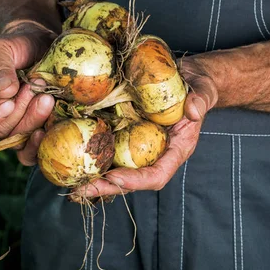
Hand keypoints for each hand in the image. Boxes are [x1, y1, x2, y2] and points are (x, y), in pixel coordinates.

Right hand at [0, 26, 55, 165]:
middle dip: (20, 111)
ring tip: (46, 98)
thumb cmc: (18, 46)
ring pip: (19, 140)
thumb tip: (3, 93)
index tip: (7, 102)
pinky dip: (38, 146)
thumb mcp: (3, 48)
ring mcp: (18, 127)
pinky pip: (33, 152)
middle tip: (34, 86)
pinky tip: (46, 132)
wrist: (43, 46)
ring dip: (33, 121)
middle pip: (1, 131)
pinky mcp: (38, 131)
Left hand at [75, 56, 217, 196]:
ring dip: (92, 178)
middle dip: (106, 187)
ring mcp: (138, 148)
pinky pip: (107, 150)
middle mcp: (154, 155)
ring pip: (115, 170)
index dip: (136, 180)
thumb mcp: (202, 89)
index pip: (156, 175)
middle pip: (130, 180)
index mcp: (175, 150)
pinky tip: (68, 158)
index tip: (115, 178)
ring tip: (70, 184)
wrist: (186, 78)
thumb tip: (193, 110)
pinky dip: (89, 156)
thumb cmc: (195, 86)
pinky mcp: (125, 137)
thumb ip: (200, 99)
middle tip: (82, 191)